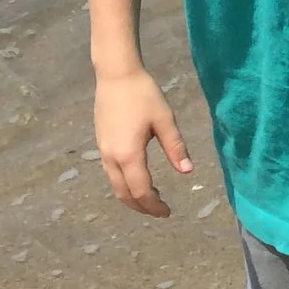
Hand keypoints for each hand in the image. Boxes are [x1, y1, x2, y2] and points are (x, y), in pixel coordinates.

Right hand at [92, 66, 193, 217]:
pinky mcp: (101, 144)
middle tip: (159, 211)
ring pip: (115, 185)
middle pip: (124, 194)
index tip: (167, 212)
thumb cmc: (143, 95)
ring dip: (131, 197)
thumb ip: (175, 147)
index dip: (153, 205)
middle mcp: (112, 158)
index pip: (141, 191)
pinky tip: (136, 180)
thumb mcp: (164, 120)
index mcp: (129, 155)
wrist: (116, 76)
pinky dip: (123, 184)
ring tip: (149, 199)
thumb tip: (187, 172)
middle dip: (141, 206)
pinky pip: (110, 174)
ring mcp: (103, 152)